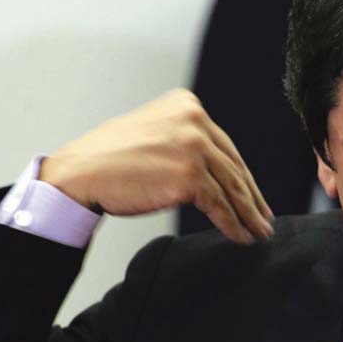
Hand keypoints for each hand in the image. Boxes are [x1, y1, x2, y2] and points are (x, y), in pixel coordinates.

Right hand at [39, 89, 272, 243]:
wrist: (78, 174)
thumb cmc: (107, 158)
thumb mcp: (152, 130)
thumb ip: (182, 136)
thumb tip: (214, 165)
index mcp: (186, 104)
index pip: (223, 145)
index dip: (241, 174)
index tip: (254, 194)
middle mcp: (194, 120)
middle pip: (232, 165)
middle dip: (250, 196)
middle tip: (264, 218)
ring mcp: (193, 147)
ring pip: (230, 187)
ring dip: (247, 215)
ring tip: (257, 232)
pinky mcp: (189, 176)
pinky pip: (219, 205)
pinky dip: (232, 224)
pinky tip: (239, 236)